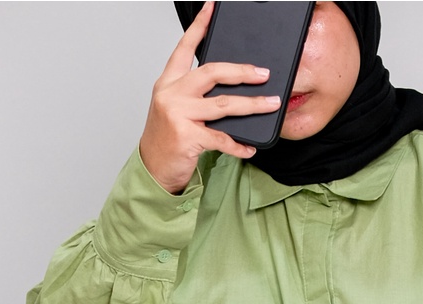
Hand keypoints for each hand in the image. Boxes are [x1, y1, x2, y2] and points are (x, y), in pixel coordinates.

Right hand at [138, 1, 281, 193]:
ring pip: (223, 104)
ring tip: (270, 104)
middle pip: (212, 72)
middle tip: (263, 73)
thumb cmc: (166, 138)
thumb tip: (230, 87)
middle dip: (242, 71)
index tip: (213, 7)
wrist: (152, 168)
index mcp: (168, 82)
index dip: (200, 26)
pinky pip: (221, 139)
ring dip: (251, 104)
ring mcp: (178, 114)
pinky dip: (238, 146)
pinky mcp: (187, 137)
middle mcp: (171, 93)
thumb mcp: (175, 108)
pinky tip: (249, 148)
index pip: (185, 47)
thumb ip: (195, 94)